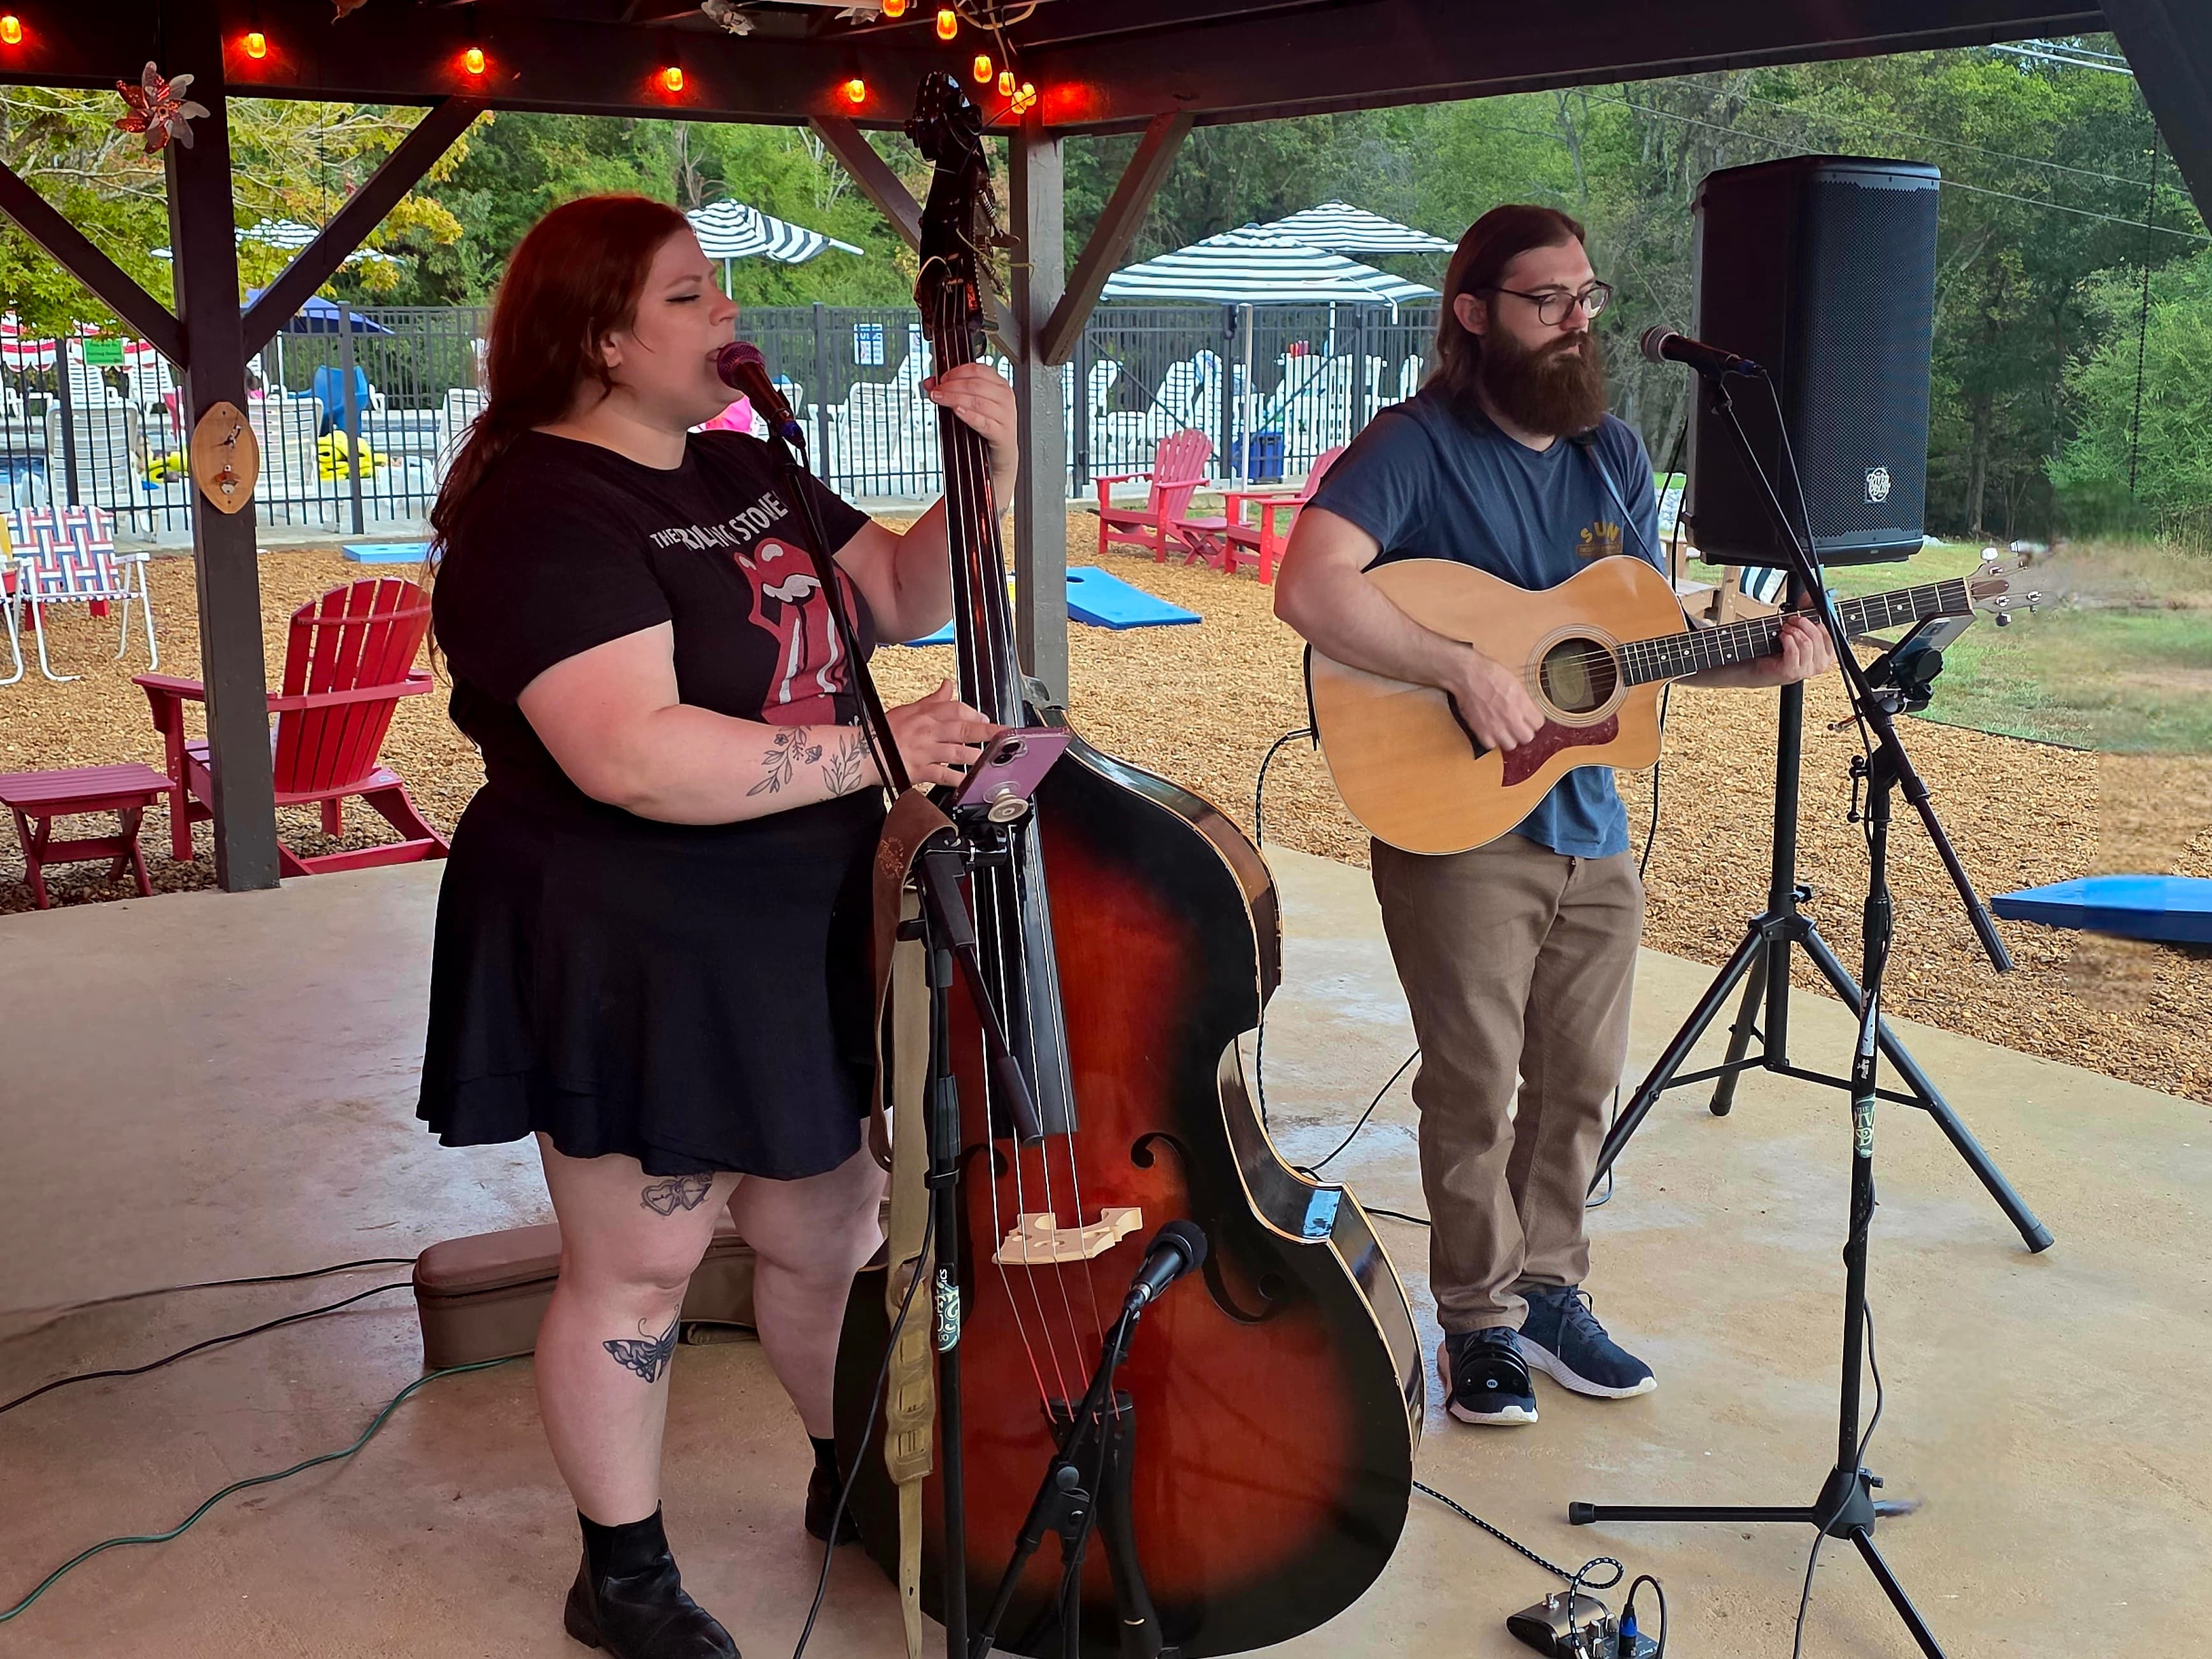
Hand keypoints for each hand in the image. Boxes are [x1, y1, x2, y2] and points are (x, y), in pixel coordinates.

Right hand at [885, 678, 999, 788]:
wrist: (862, 752)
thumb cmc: (883, 732)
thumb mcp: (908, 709)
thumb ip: (932, 700)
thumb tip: (949, 685)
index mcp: (925, 715)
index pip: (954, 708)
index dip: (973, 713)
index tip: (985, 718)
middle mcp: (927, 731)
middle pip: (962, 728)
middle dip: (986, 731)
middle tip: (1003, 735)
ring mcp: (924, 751)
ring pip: (956, 752)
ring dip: (975, 755)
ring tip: (989, 759)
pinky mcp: (918, 770)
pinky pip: (942, 775)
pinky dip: (957, 778)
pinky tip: (968, 781)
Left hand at [924, 364, 1017, 496]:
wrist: (1000, 455)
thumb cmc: (988, 427)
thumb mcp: (972, 405)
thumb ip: (953, 391)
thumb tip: (930, 383)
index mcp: (1000, 385)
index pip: (977, 369)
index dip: (956, 372)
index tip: (941, 378)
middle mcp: (1005, 397)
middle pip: (975, 384)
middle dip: (951, 386)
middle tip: (936, 391)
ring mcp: (1005, 415)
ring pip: (977, 401)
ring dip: (954, 398)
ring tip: (939, 398)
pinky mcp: (1002, 433)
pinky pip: (984, 422)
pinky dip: (969, 415)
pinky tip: (957, 411)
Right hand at [1445, 648, 1545, 751]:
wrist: (1469, 675)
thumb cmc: (1489, 674)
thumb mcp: (1515, 683)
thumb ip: (1523, 701)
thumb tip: (1527, 710)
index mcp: (1522, 704)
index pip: (1538, 724)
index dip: (1533, 721)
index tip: (1529, 719)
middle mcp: (1511, 717)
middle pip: (1527, 737)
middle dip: (1523, 732)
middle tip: (1518, 726)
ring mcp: (1496, 726)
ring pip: (1510, 745)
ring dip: (1508, 738)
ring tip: (1504, 730)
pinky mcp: (1481, 731)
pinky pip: (1491, 745)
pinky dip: (1491, 740)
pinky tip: (1490, 731)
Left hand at [1750, 614, 1837, 684]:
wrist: (1761, 668)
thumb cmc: (1781, 650)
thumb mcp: (1798, 631)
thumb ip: (1807, 613)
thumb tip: (1810, 596)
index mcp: (1828, 655)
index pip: (1831, 633)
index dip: (1817, 620)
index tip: (1804, 615)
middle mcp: (1821, 664)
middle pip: (1818, 636)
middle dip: (1803, 623)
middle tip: (1791, 619)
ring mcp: (1806, 670)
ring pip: (1806, 643)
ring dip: (1793, 631)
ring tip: (1784, 628)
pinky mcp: (1791, 672)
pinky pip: (1794, 650)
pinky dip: (1787, 639)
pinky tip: (1781, 636)